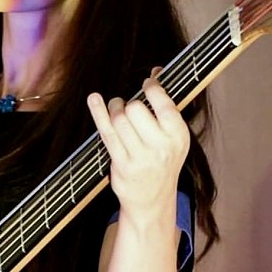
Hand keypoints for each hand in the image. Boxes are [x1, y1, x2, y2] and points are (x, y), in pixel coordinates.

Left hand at [87, 72, 189, 226]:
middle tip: (127, 107)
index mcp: (178, 136)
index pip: (163, 103)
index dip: (152, 88)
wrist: (152, 200)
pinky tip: (94, 99)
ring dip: (114, 109)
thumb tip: (156, 70)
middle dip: (129, 104)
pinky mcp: (121, 164)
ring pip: (119, 119)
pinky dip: (98, 112)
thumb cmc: (162, 161)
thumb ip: (166, 104)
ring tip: (117, 111)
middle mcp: (161, 147)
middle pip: (136, 109)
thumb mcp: (173, 136)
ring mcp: (140, 157)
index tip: (147, 84)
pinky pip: (106, 132)